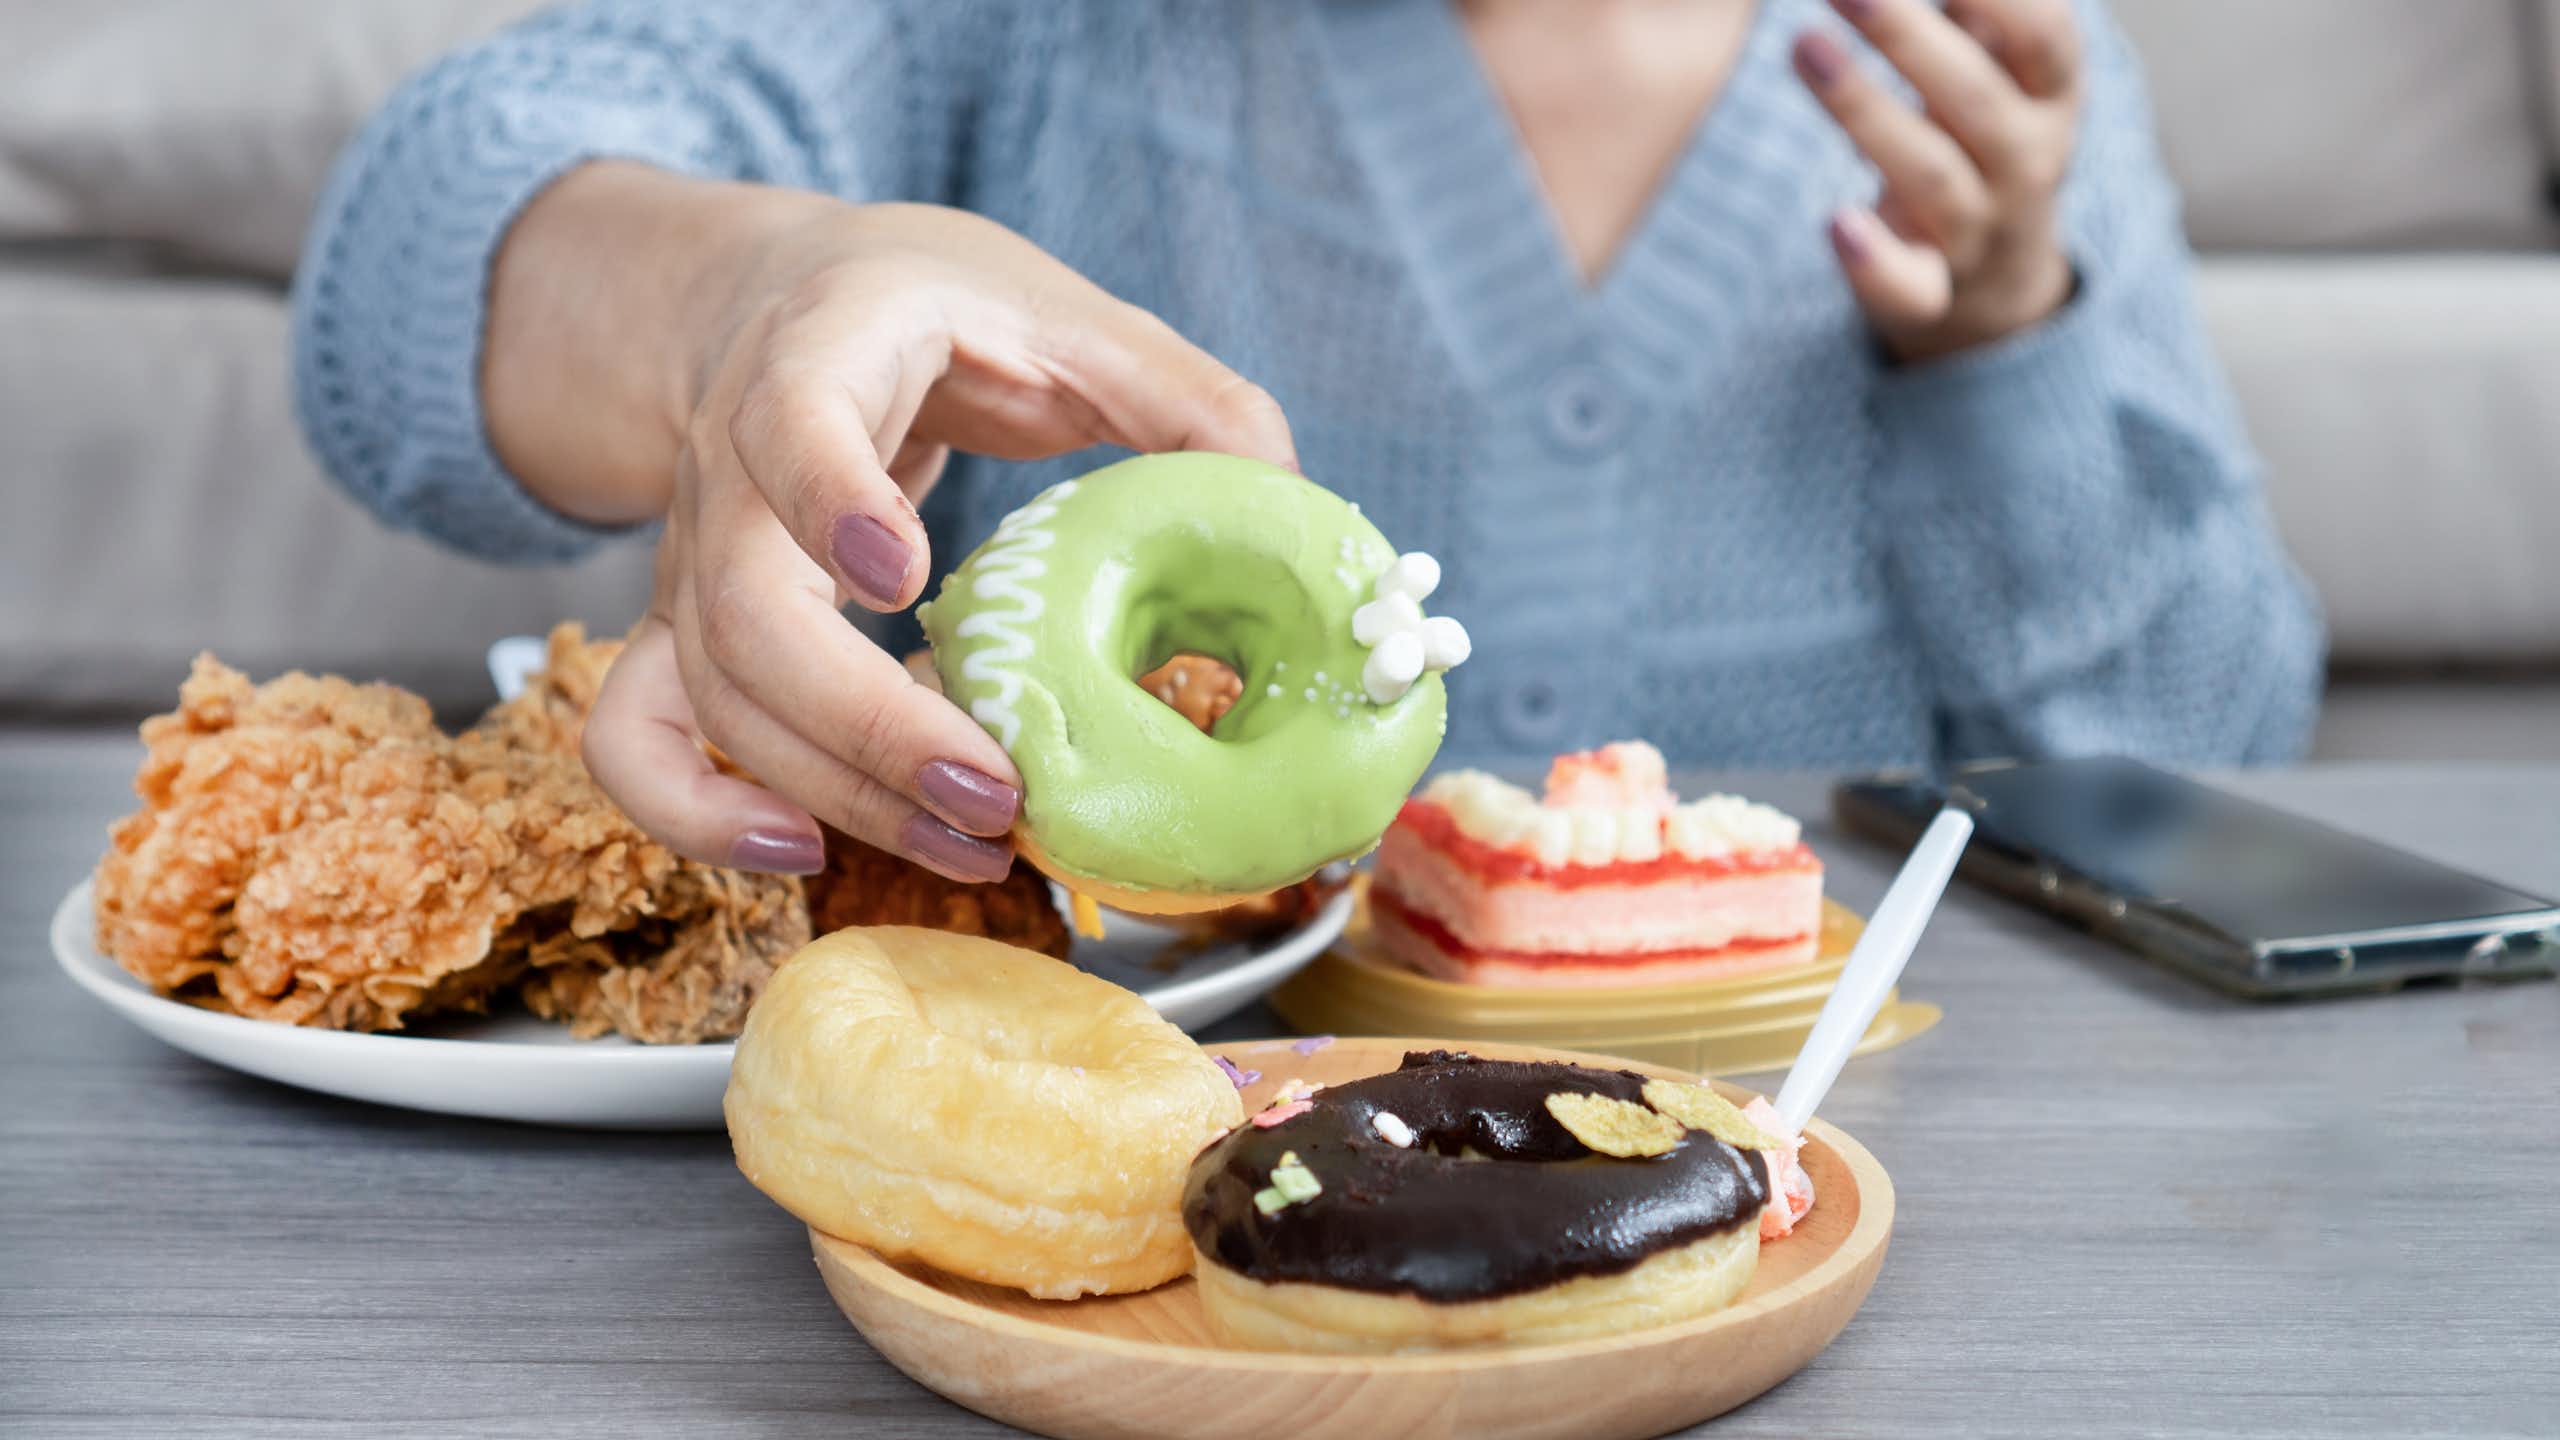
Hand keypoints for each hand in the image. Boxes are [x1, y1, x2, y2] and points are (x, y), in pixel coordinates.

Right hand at [515, 173, 1295, 880]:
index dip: (829, 499)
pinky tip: (805, 850)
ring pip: (712, 692)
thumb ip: (1180, 393)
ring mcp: (691, 554)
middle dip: (867, 722)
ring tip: (972, 845)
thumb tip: (1284, 496)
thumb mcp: (1061, 312)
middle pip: (743, 610)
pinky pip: (639, 733)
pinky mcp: (685, 626)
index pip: (787, 420)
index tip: (901, 576)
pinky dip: (699, 809)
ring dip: (835, 789)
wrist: (791, 296)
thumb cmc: (935, 307)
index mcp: (820, 352)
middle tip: (995, 794)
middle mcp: (728, 462)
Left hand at [1792, 0, 2082, 361]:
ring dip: (1864, 109)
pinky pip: (1910, 285)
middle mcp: (2028, 162)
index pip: (2044, 38)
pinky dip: (1875, 261)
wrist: (1999, 277)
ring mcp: (1980, 230)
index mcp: (2051, 97)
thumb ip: (1977, 15)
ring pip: (1929, 173)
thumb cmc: (1980, 137)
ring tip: (1804, 46)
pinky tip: (1838, 223)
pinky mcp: (1931, 290)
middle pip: (1971, 96)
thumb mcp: (2000, 72)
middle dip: (1906, 36)